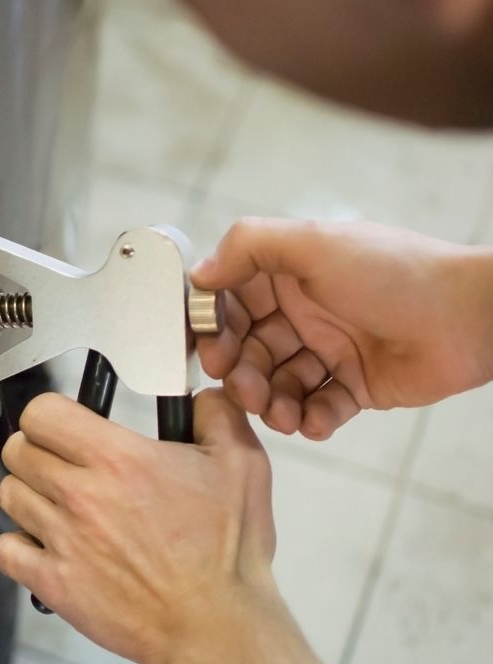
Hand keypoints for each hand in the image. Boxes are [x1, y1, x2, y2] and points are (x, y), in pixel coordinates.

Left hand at [0, 391, 337, 663]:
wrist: (217, 625)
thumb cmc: (226, 552)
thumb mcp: (241, 465)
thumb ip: (216, 414)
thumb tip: (199, 394)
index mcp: (118, 458)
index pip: (41, 413)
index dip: (49, 413)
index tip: (63, 423)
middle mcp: (81, 495)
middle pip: (17, 450)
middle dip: (35, 448)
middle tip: (59, 461)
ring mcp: (62, 540)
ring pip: (9, 494)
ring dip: (28, 492)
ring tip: (55, 501)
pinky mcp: (54, 582)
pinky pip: (5, 549)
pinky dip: (17, 543)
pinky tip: (43, 542)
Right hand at [191, 218, 492, 438]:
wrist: (470, 316)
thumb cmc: (397, 272)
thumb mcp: (314, 242)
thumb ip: (248, 246)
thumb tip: (199, 273)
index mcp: (289, 274)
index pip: (231, 303)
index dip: (214, 328)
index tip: (209, 349)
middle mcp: (304, 311)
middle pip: (248, 349)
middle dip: (241, 373)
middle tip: (246, 388)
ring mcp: (328, 350)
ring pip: (277, 384)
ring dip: (271, 402)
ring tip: (282, 412)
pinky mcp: (354, 386)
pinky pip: (318, 409)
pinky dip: (311, 419)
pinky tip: (315, 420)